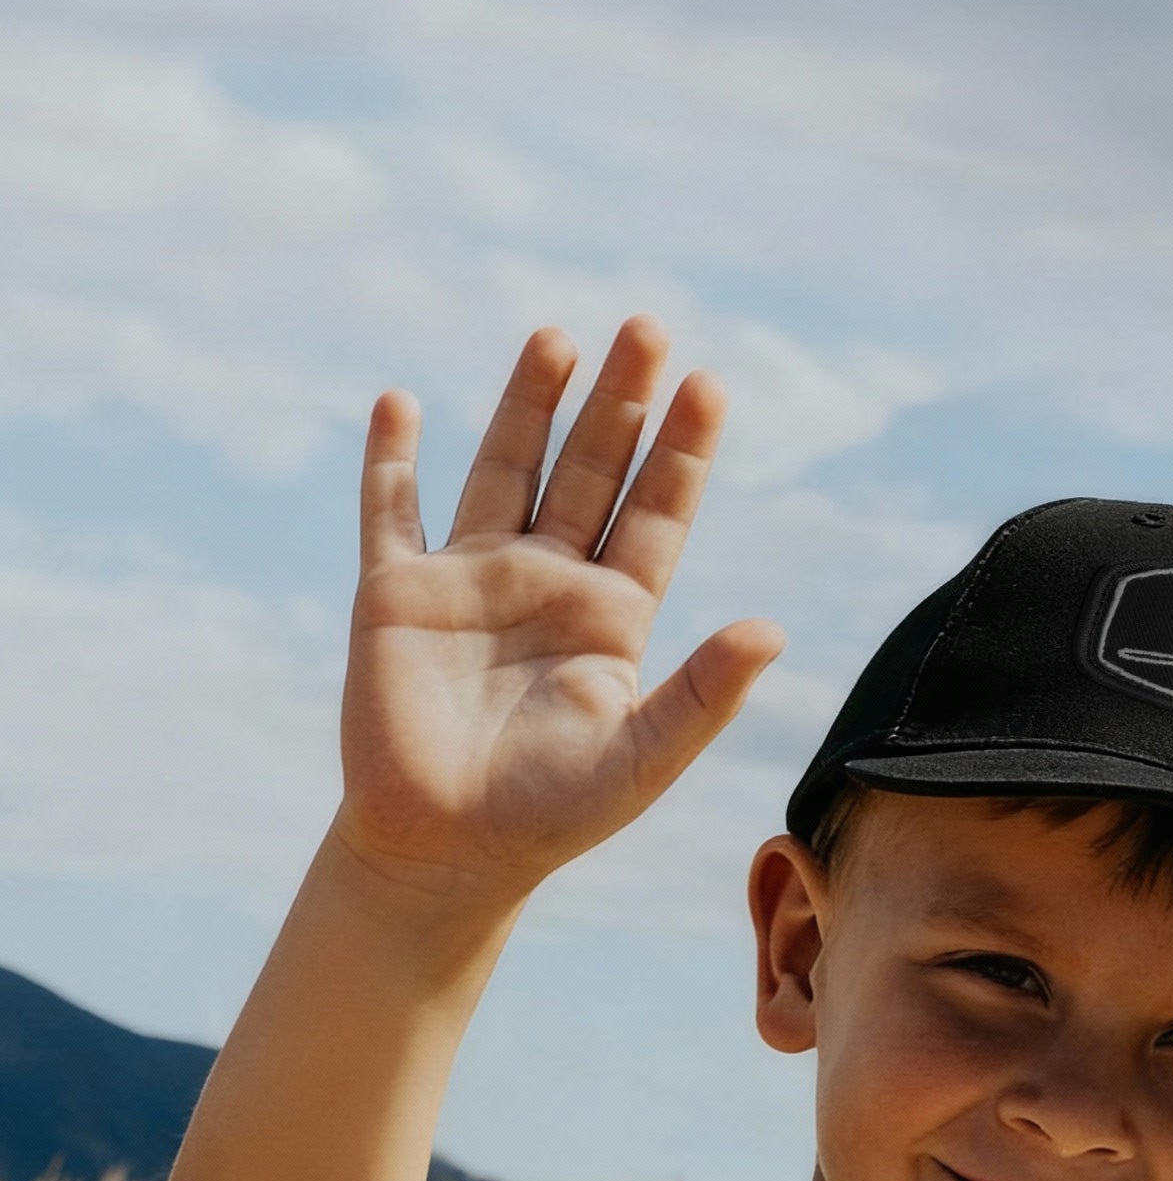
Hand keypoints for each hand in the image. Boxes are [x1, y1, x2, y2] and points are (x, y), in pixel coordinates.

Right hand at [336, 318, 782, 903]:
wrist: (446, 854)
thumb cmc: (551, 816)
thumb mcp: (641, 756)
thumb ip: (704, 693)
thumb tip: (773, 630)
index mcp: (612, 615)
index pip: (656, 513)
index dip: (682, 450)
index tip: (708, 384)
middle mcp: (547, 581)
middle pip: (591, 470)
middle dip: (619, 402)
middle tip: (648, 326)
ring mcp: (471, 580)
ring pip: (505, 468)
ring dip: (529, 404)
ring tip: (558, 338)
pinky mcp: (397, 595)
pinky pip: (391, 513)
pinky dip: (391, 460)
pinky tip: (399, 404)